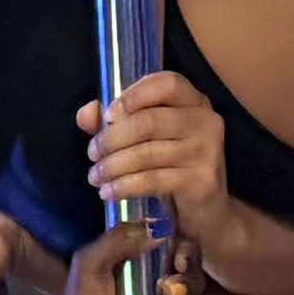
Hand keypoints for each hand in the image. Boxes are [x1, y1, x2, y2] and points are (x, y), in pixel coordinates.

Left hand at [82, 69, 232, 227]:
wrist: (207, 211)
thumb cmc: (173, 166)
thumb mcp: (146, 139)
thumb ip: (115, 121)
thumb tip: (86, 115)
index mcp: (193, 101)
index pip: (168, 83)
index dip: (135, 94)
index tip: (109, 115)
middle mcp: (205, 121)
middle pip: (149, 121)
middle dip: (113, 138)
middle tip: (92, 154)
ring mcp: (206, 151)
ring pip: (147, 153)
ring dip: (113, 166)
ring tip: (95, 176)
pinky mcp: (201, 180)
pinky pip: (153, 180)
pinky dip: (125, 186)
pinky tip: (108, 192)